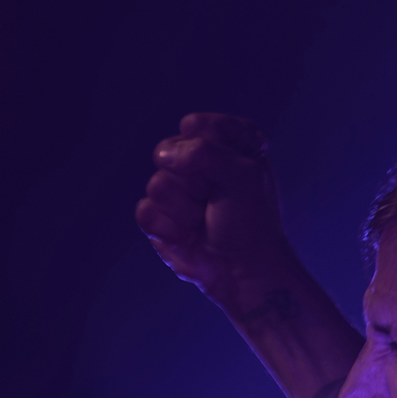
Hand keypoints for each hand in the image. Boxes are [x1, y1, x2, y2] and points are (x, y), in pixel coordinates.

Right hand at [135, 112, 299, 311]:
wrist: (244, 271)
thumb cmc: (251, 222)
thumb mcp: (242, 175)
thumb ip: (204, 152)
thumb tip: (163, 157)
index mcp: (225, 142)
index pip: (196, 125)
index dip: (210, 152)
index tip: (235, 175)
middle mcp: (197, 161)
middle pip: (169, 152)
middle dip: (195, 182)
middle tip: (215, 201)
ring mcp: (174, 189)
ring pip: (157, 185)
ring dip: (186, 211)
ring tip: (204, 221)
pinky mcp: (158, 217)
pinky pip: (145, 212)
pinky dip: (170, 230)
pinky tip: (189, 237)